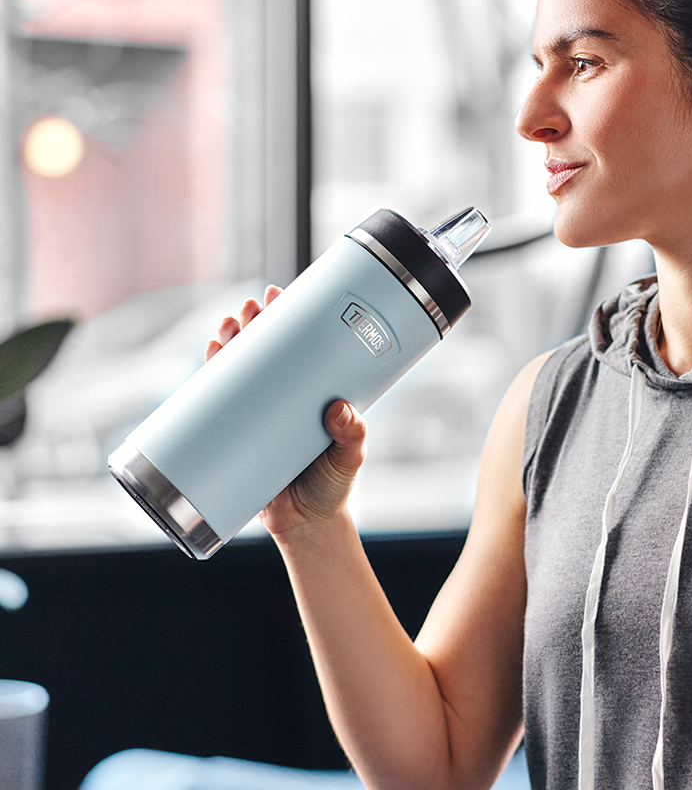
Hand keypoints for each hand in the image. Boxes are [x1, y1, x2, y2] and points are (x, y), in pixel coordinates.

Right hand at [204, 286, 368, 536]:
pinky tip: (209, 355)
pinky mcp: (235, 437)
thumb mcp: (349, 458)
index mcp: (312, 393)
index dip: (286, 317)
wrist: (306, 527)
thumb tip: (339, 409)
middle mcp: (284, 398)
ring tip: (229, 326)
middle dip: (254, 323)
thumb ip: (351, 435)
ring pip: (240, 369)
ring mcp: (258, 415)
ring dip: (230, 342)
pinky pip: (218, 402)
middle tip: (251, 308)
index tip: (279, 294)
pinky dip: (211, 378)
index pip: (299, 345)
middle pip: (265, 349)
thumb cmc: (333, 487)